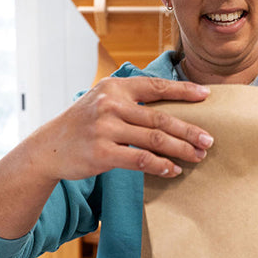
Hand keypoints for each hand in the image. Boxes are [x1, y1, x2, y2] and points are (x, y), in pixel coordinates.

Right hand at [30, 76, 213, 182]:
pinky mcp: (101, 152)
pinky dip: (160, 166)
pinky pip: (140, 159)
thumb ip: (130, 100)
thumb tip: (169, 106)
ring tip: (198, 156)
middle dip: (189, 130)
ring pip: (154, 139)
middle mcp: (110, 104)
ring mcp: (105, 128)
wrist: (48, 148)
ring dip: (181, 149)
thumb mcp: (102, 101)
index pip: (155, 87)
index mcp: (114, 88)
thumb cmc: (82, 125)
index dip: (183, 91)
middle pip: (160, 118)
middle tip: (209, 140)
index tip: (206, 95)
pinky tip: (174, 170)